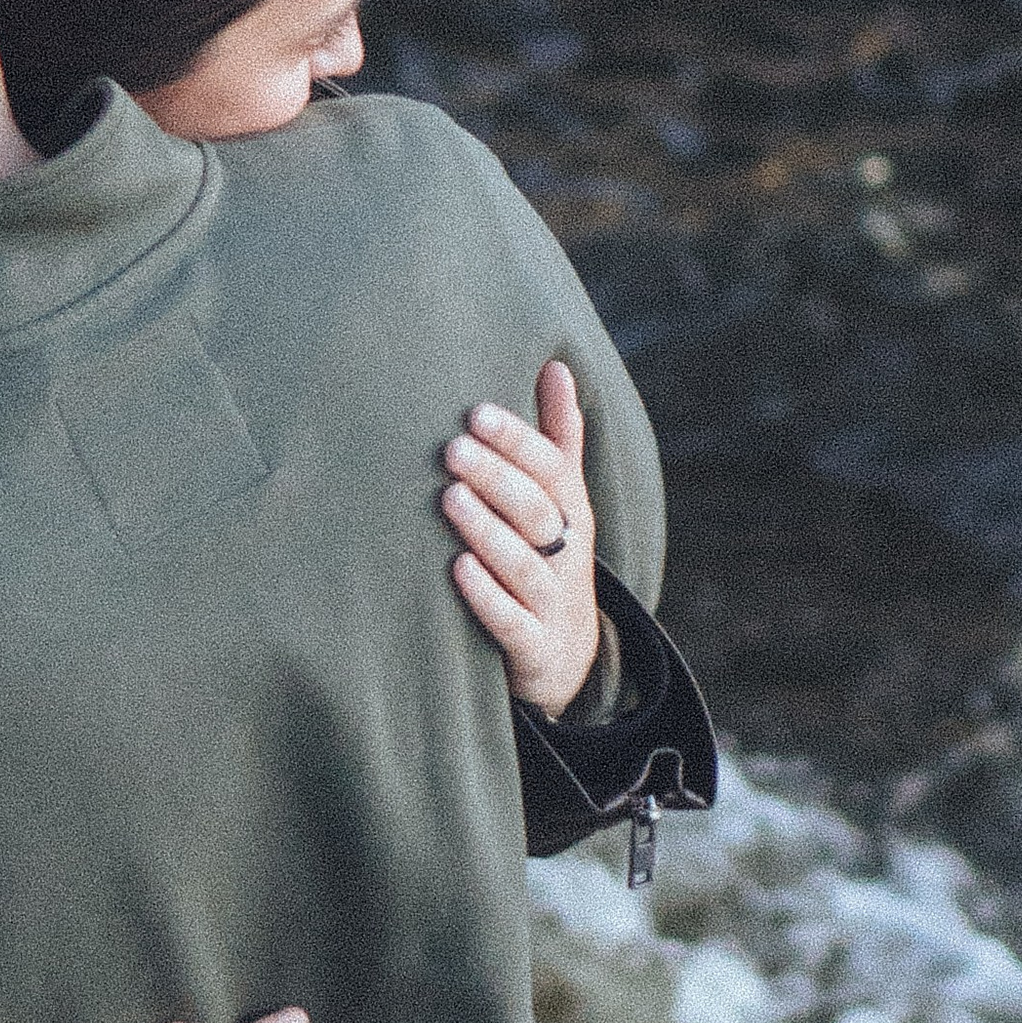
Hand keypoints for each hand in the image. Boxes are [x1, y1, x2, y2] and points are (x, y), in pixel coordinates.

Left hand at [443, 361, 600, 717]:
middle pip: (537, 511)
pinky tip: (457, 568)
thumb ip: (559, 437)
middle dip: (497, 478)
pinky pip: (512, 622)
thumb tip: (556, 364)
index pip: (552, 469)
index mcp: (572, 511)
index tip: (477, 412)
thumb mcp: (563, 501)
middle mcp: (567, 553)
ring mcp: (552, 602)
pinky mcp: (534, 647)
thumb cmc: (551, 557)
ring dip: (488, 530)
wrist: (568, 658)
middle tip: (453, 448)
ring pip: (524, 564)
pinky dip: (487, 596)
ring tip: (449, 497)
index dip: (518, 440)